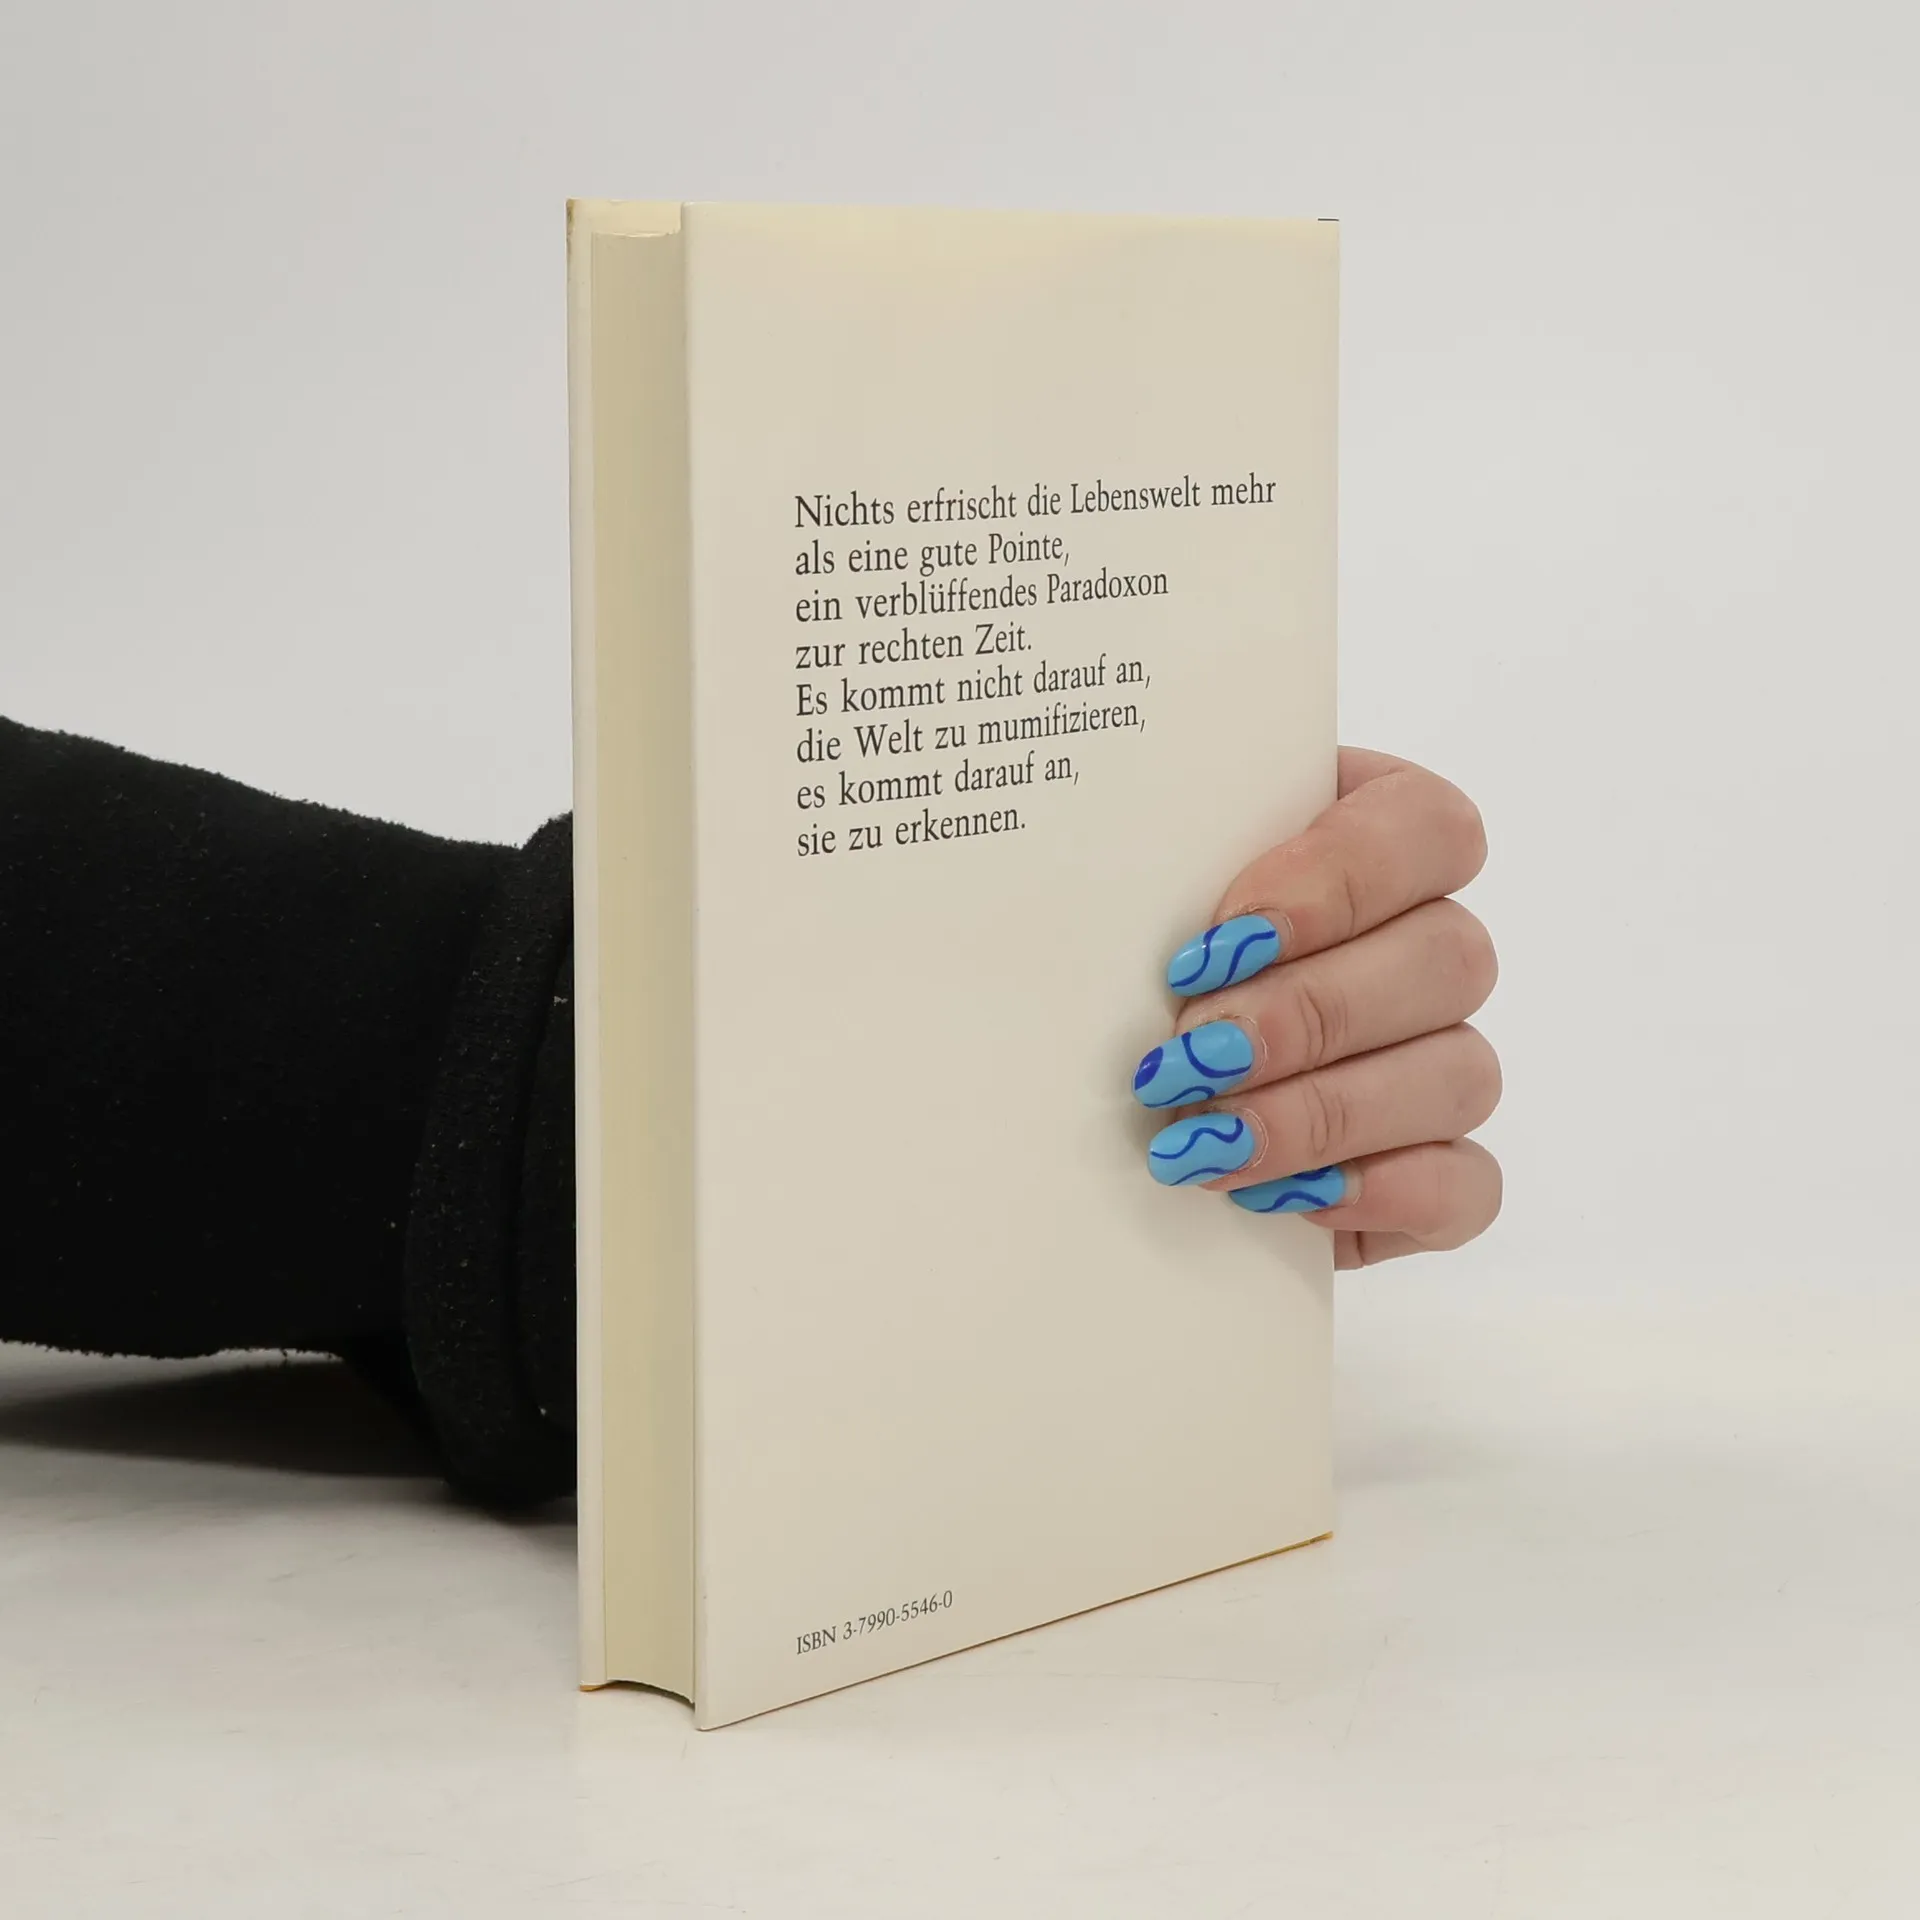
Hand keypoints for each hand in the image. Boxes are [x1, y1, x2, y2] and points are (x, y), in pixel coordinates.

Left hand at [1136, 747, 1500, 1267]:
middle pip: (1448, 959)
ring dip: (1327, 1112)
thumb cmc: (1111, 962)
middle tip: (1191, 1057)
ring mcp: (1445, 1058)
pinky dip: (1383, 1195)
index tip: (1227, 937)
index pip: (1427, 826)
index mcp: (1371, 837)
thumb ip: (1152, 873)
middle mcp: (1427, 944)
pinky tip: (1282, 1199)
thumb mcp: (1122, 894)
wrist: (1069, 1099)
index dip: (1341, 878)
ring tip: (1208, 1140)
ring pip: (1461, 1074)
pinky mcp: (1438, 1170)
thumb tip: (1114, 889)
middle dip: (1308, 1015)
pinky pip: (1468, 1184)